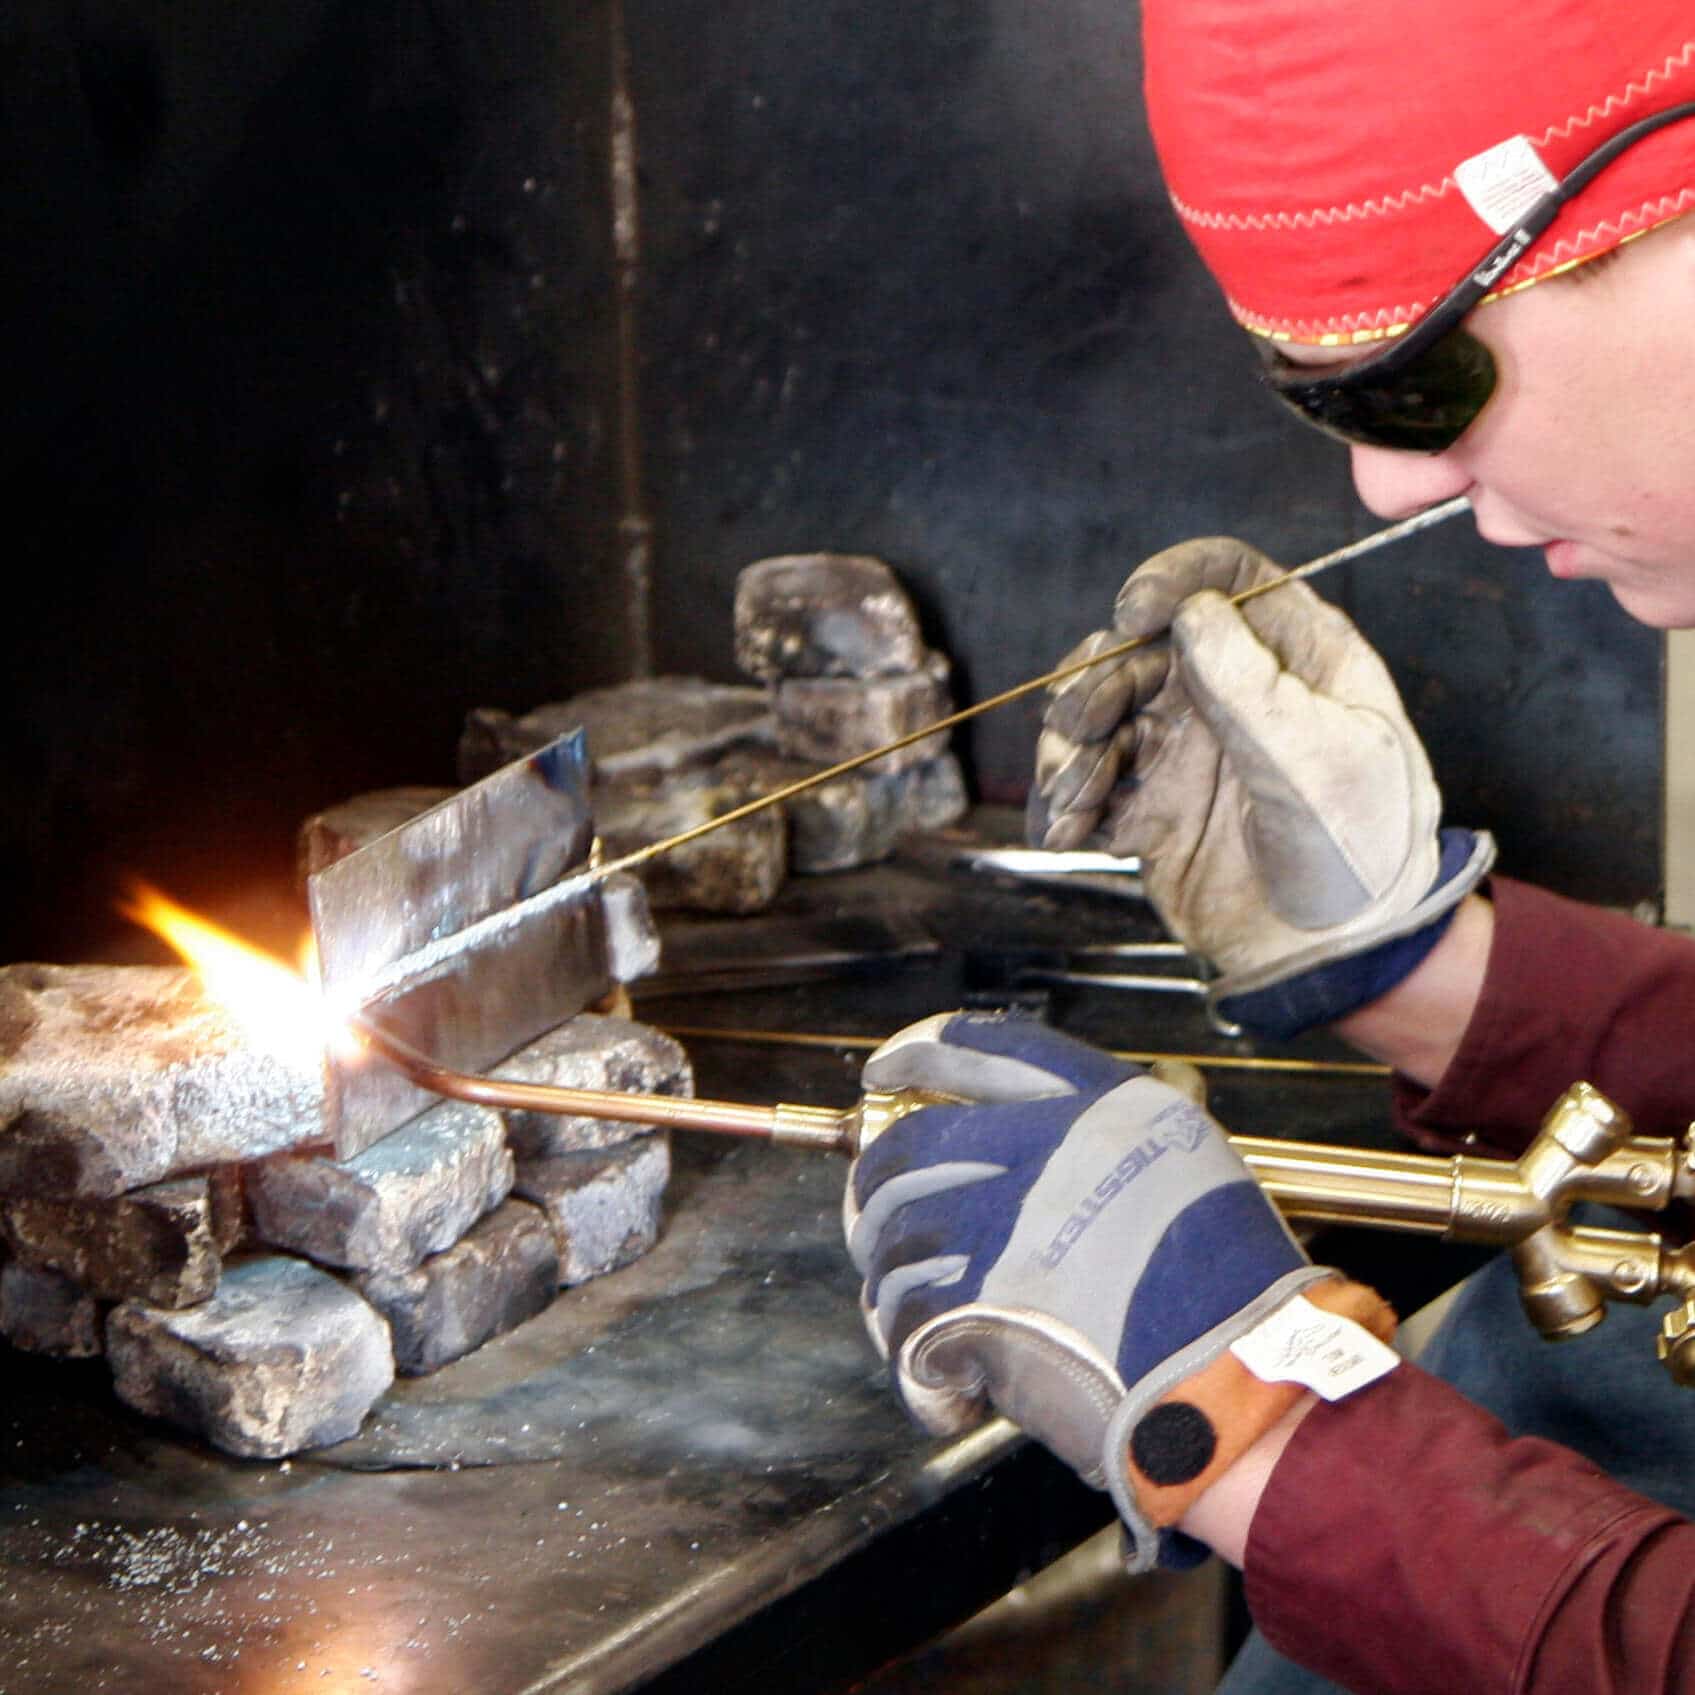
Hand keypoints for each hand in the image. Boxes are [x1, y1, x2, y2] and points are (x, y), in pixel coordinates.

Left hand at [845, 1011, 1395, 1570]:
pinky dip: (909, 1356)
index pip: (986, 1048)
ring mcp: (1006, 1230)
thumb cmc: (1231, 1287)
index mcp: (1099, 1110)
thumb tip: (1029, 1147)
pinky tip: (941, 1377)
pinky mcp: (981, 1309)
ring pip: (895, 1238)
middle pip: (911, 1145)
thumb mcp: (1188, 1164)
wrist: (1245, 1379)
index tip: (883, 1070)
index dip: (919, 1051)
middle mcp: (1045, 1154)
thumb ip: (1106, 1141)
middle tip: (869, 1212)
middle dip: (873, 1182)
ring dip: (889, 1279)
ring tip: (909, 1307)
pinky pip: (906, 1323)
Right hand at [1031, 537, 1491, 1032]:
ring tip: (1075, 796)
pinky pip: (1090, 791)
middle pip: (1140, 652)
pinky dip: (1065, 806)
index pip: (1227, 581)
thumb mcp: (1321, 762)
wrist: (1337, 959)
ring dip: (1072, 750)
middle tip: (1083, 724)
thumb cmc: (1363, 855)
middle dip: (1098, 683)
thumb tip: (1193, 614)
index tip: (1134, 615)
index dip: (1173, 580)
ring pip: (1102, 718)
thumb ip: (1253, 688)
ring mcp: (1185, 752)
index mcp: (1294, 660)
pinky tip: (1065, 830)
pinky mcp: (1150, 810)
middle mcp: (1231, 694)